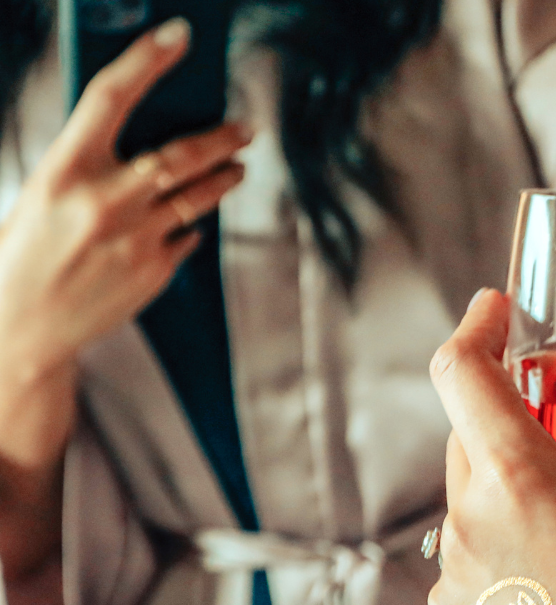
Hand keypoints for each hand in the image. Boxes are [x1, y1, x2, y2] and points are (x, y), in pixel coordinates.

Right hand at [0, 18, 249, 376]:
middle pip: (181, 154)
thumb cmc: (23, 252)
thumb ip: (88, 165)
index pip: (111, 96)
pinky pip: (187, 236)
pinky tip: (187, 222)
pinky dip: (190, 224)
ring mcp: (136, 238)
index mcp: (64, 169)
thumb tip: (140, 137)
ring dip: (224, 177)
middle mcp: (104, 200)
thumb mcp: (41, 192)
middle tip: (245, 129)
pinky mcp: (155, 270)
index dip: (147, 59)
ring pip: (199, 195)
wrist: (20, 327)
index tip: (177, 37)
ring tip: (237, 168)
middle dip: (222, 138)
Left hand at [424, 291, 555, 604]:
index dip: (474, 331)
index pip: (460, 374)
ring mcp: (451, 602)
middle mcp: (465, 535)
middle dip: (517, 446)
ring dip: (517, 531)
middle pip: (471, 458)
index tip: (495, 316)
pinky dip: (512, 599)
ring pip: (475, 536)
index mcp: (516, 481)